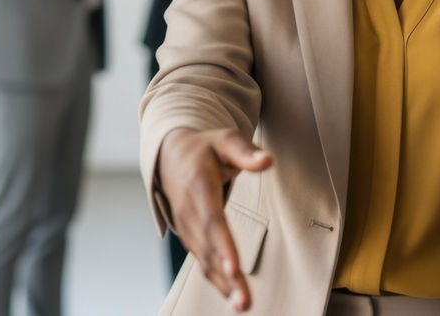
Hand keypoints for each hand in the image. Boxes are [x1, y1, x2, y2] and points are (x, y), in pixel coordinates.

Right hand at [156, 128, 273, 312]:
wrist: (171, 156)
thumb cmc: (205, 148)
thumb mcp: (226, 139)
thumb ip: (246, 152)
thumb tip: (268, 161)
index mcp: (198, 185)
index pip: (211, 219)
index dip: (222, 244)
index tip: (234, 267)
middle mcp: (188, 211)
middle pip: (209, 247)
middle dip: (226, 276)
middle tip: (244, 301)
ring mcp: (186, 227)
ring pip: (204, 260)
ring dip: (223, 285)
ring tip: (243, 305)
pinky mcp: (190, 237)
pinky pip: (202, 262)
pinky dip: (217, 281)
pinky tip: (233, 297)